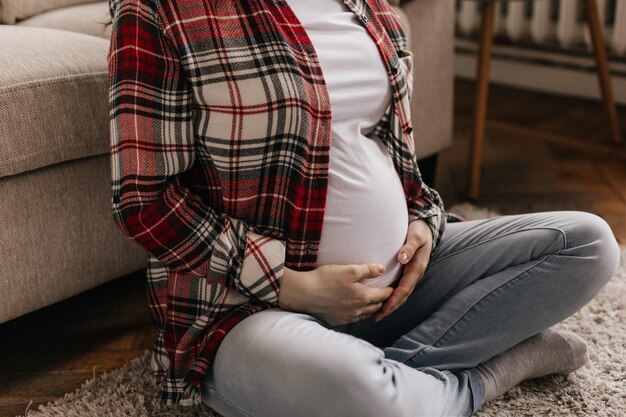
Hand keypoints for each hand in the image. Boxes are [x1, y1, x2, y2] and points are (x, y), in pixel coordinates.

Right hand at [277, 263, 394, 325]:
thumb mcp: (348, 270)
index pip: (383, 295)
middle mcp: (358, 310)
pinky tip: (355, 308)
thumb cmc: (325, 279)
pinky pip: (354, 318)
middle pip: (377, 306)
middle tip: (385, 294)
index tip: (393, 286)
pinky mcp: (337, 320)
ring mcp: (347, 317)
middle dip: (383, 300)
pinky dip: (359, 313)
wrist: (303, 293)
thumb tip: (382, 269)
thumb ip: (368, 270)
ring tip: (373, 302)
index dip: (390, 290)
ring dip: (372, 308)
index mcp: (363, 297)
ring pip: (366, 314)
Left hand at [372, 219, 432, 321]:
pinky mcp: (405, 273)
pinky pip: (398, 288)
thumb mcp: (416, 237)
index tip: (384, 308)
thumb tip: (402, 258)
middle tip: (376, 317)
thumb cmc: (419, 232)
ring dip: (390, 305)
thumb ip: (409, 247)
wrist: (425, 228)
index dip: (394, 299)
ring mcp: (410, 275)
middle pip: (402, 296)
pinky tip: (380, 301)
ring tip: (376, 315)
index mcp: (417, 268)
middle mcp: (414, 275)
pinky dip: (390, 297)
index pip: (405, 288)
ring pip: (400, 294)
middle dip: (390, 307)